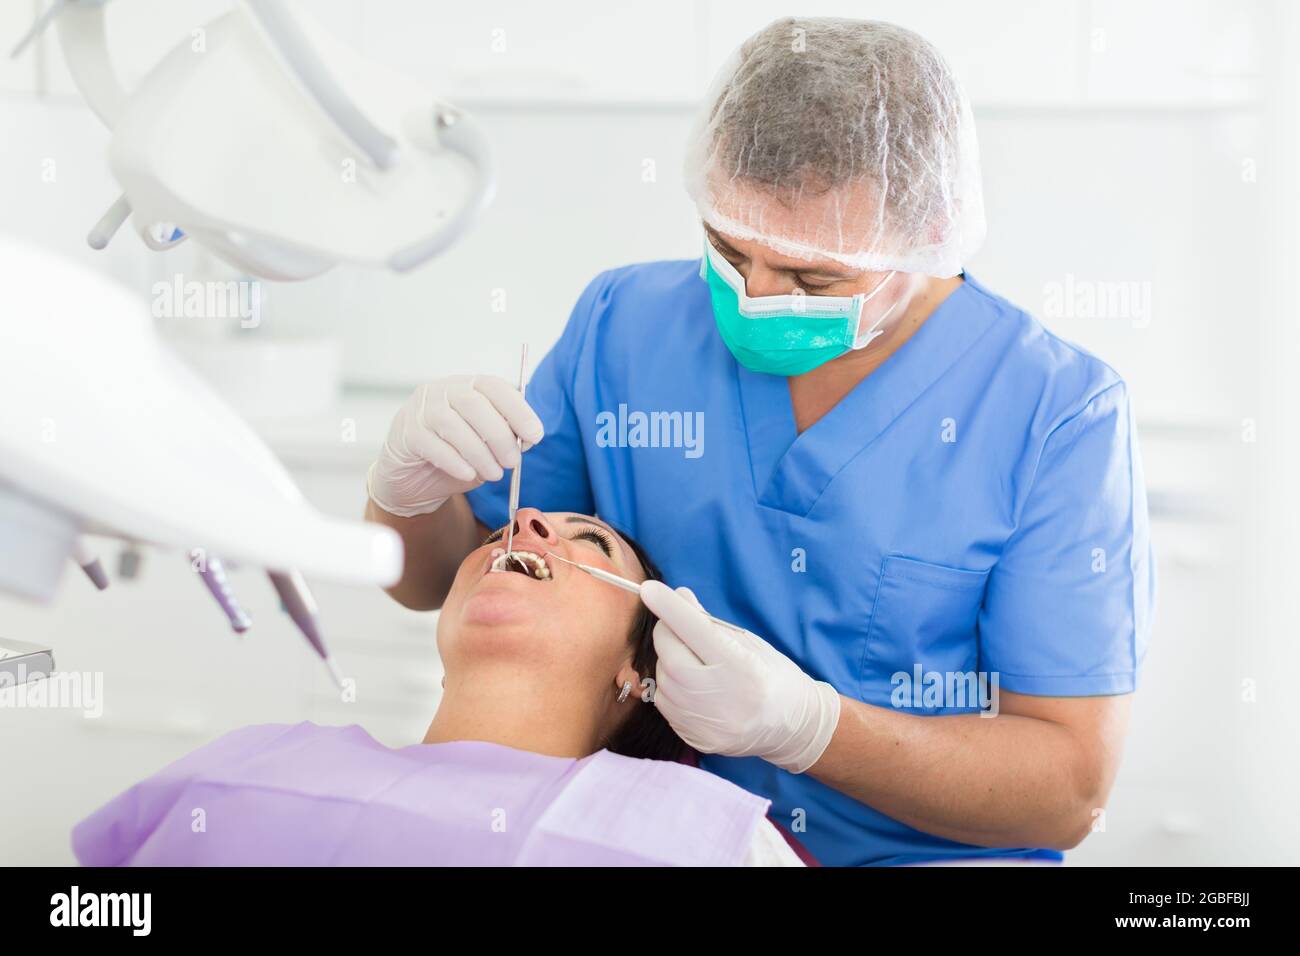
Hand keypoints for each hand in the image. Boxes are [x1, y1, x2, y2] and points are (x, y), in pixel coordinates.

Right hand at [367, 376, 542, 517]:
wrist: (412, 478)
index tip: (535, 435)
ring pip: (453, 425)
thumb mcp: (487, 445)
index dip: (518, 410)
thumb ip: (506, 437)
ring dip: (480, 453)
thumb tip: (526, 440)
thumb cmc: (455, 455)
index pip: (495, 387)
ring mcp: (420, 410)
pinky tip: (468, 474)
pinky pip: (432, 445)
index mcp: (468, 386)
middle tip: (513, 461)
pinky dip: (455, 461)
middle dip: (499, 435)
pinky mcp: (406, 434)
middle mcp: (442, 391)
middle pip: (474, 404)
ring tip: (494, 474)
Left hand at [639, 581, 840, 773]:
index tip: (649, 589)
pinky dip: (671, 686)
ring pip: (662, 679)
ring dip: (668, 661)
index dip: (669, 607)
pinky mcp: (695, 739)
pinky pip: (665, 703)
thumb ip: (710, 623)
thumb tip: (678, 597)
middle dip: (666, 633)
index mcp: (741, 667)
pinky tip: (693, 686)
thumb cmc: (774, 676)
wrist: (792, 727)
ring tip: (693, 661)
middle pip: (669, 655)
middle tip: (677, 626)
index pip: (695, 630)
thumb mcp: (750, 642)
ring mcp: (705, 723)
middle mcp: (721, 698)